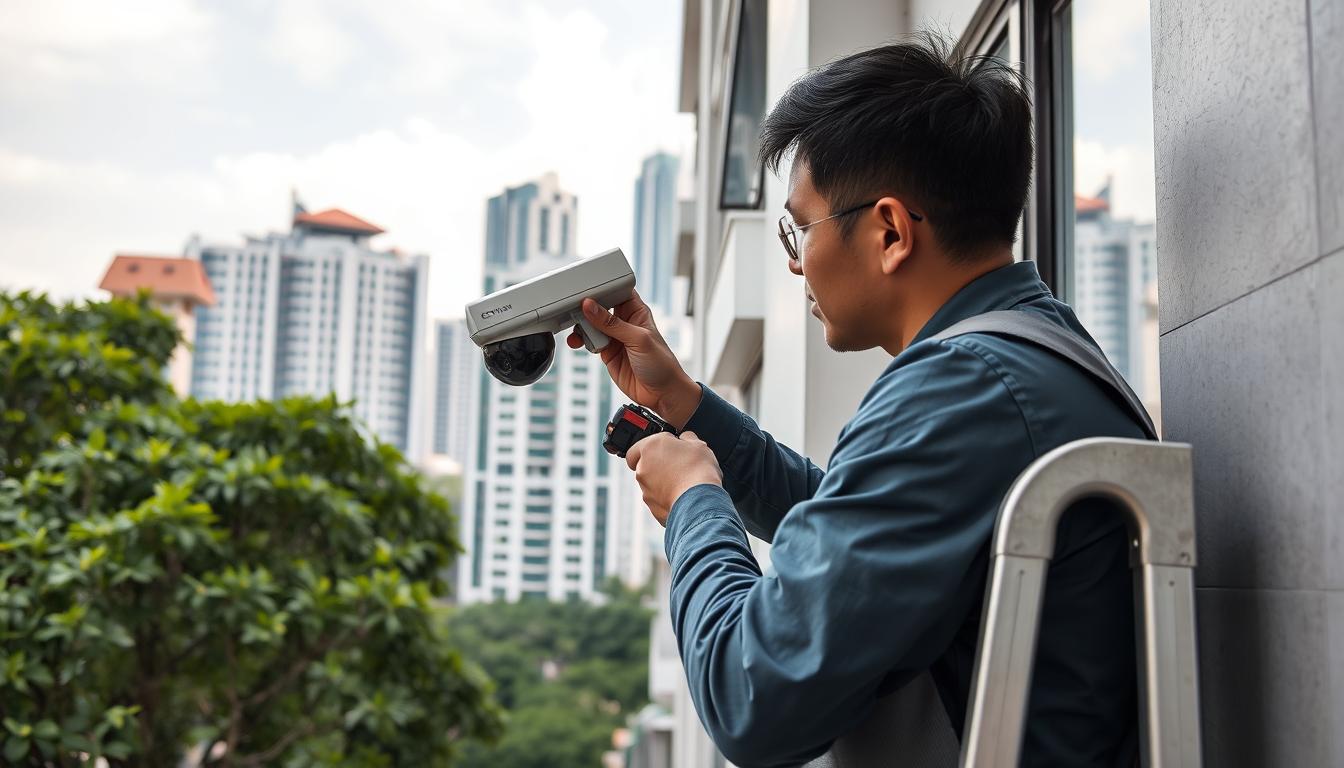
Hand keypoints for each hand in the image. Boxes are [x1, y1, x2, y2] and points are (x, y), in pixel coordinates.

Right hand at [567, 290, 701, 429]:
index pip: (618, 291)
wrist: (661, 394)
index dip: (604, 287)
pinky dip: (581, 340)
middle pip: (601, 306)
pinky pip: (590, 341)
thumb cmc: (661, 364)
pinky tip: (578, 341)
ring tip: (577, 330)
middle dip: (587, 307)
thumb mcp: (638, 339)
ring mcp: (615, 337)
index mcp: (637, 312)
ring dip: (582, 325)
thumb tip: (590, 306)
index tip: (588, 287)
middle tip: (575, 308)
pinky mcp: (607, 352)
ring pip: (592, 324)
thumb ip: (612, 324)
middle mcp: (625, 322)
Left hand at [625, 431, 721, 525]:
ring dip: (663, 482)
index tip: (662, 451)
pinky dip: (668, 497)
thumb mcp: (698, 444)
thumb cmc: (698, 470)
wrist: (700, 500)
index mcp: (649, 448)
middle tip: (677, 466)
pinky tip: (684, 495)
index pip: (635, 448)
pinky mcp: (652, 506)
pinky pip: (658, 500)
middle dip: (658, 466)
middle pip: (644, 466)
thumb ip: (686, 438)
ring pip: (651, 484)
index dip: (647, 450)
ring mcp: (646, 489)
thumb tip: (685, 438)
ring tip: (684, 482)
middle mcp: (642, 468)